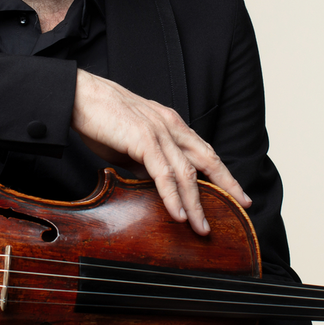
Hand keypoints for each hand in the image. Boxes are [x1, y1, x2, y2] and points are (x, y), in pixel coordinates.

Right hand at [71, 70, 250, 234]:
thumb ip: (147, 161)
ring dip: (197, 203)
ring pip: (187, 172)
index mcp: (170, 123)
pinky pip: (163, 174)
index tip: (235, 189)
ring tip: (202, 227)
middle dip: (227, 183)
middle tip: (244, 203)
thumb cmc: (100, 119)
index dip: (222, 171)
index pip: (203, 150)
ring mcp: (159, 131)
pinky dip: (173, 196)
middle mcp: (171, 125)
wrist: (79, 97)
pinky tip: (180, 214)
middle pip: (208, 158)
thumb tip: (157, 184)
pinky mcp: (144, 139)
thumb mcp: (131, 144)